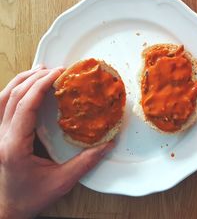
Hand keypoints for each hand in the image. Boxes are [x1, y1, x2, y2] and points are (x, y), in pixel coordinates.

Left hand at [0, 67, 114, 218]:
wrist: (9, 208)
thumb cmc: (32, 197)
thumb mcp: (62, 181)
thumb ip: (86, 161)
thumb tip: (107, 144)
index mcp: (14, 145)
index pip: (26, 105)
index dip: (41, 85)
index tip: (58, 73)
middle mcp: (1, 137)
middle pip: (12, 96)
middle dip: (34, 78)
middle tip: (55, 69)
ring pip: (2, 98)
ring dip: (21, 80)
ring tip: (40, 70)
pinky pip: (0, 105)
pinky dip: (12, 90)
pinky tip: (25, 85)